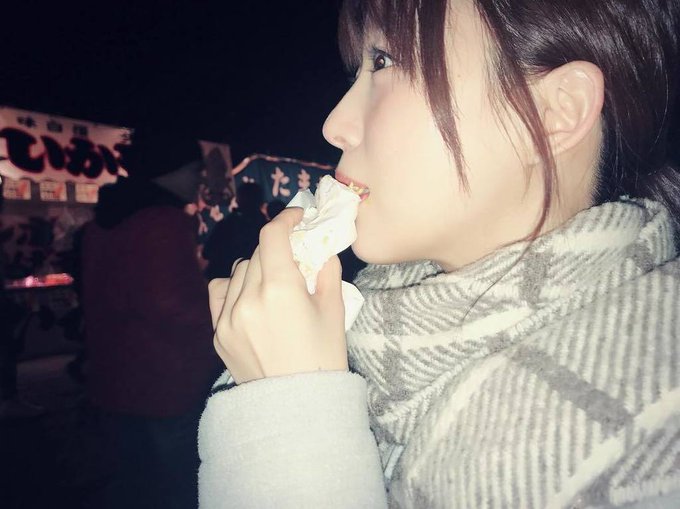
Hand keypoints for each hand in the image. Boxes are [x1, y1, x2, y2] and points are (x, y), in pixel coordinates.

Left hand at [208, 208, 347, 383]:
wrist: (297, 408)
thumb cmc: (323, 359)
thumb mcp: (334, 311)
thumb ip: (326, 271)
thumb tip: (319, 246)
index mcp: (280, 290)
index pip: (272, 235)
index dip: (286, 219)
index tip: (298, 218)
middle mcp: (248, 298)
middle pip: (258, 252)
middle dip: (277, 248)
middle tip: (294, 257)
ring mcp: (228, 317)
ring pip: (239, 270)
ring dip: (258, 268)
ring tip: (274, 286)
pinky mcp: (217, 333)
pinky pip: (220, 293)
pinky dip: (235, 287)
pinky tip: (249, 299)